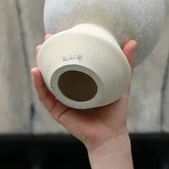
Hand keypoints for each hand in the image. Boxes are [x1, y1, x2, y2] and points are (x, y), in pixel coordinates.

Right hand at [31, 34, 137, 154]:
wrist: (111, 135)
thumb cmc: (115, 111)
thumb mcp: (120, 84)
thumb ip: (125, 65)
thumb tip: (132, 41)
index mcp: (80, 82)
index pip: (68, 62)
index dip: (62, 48)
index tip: (60, 33)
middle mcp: (68, 89)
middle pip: (53, 68)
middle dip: (47, 53)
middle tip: (47, 39)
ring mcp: (60, 100)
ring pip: (45, 80)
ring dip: (39, 64)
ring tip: (40, 51)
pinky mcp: (57, 110)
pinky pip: (44, 96)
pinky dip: (39, 84)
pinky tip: (36, 72)